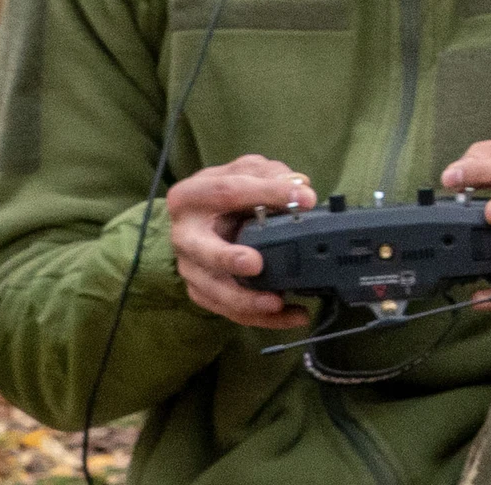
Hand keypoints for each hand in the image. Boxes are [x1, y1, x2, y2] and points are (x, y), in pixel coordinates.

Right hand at [165, 154, 315, 327]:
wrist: (201, 218)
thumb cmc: (224, 192)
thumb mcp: (244, 172)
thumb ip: (269, 174)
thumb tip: (299, 187)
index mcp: (190, 196)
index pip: (229, 191)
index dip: (269, 193)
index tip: (306, 200)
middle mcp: (184, 234)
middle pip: (203, 250)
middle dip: (228, 259)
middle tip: (255, 265)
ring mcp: (190, 267)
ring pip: (214, 290)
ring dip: (246, 300)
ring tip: (277, 302)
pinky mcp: (200, 291)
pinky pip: (227, 310)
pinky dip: (258, 318)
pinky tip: (287, 314)